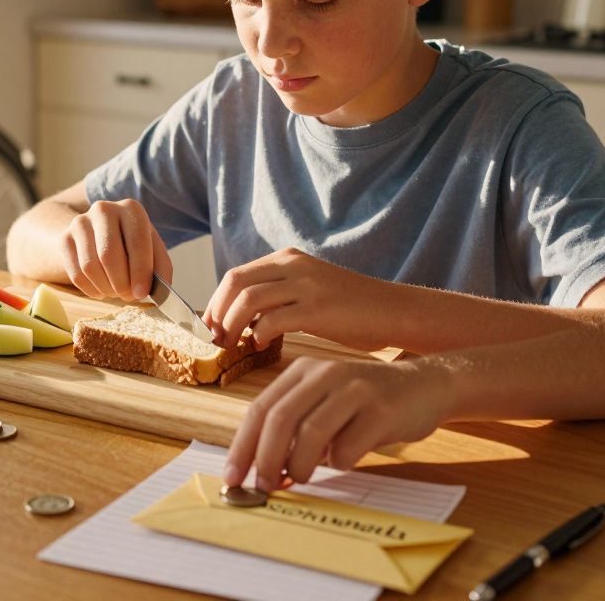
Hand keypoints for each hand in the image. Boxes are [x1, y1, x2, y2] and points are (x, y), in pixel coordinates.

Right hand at [62, 198, 171, 300]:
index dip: (140, 271)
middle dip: (121, 283)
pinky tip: (101, 289)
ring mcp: (80, 222)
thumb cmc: (131, 243)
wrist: (96, 232)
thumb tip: (161, 294)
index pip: (137, 242)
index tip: (141, 293)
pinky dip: (91, 289)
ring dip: (106, 288)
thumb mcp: (151, 248)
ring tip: (116, 291)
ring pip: (90, 266)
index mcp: (131, 209)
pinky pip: (76, 274)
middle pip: (108, 255)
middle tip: (129, 296)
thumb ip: (160, 268)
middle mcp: (104, 209)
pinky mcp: (65, 239)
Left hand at [202, 247, 394, 351]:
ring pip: (248, 299)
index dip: (215, 303)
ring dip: (232, 325)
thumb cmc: (351, 308)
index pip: (235, 276)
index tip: (210, 328)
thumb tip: (240, 317)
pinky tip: (260, 345)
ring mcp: (306, 284)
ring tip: (232, 346)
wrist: (394, 311)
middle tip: (215, 340)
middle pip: (234, 283)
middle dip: (217, 313)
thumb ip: (277, 296)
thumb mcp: (308, 289)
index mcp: (288, 258)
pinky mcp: (318, 307)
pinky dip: (258, 334)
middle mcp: (294, 265)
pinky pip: (273, 319)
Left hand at [223, 356, 451, 489]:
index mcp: (303, 371)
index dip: (242, 446)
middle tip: (262, 487)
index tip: (233, 477)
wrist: (425, 386)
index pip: (260, 409)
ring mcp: (355, 388)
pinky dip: (338, 462)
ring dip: (299, 465)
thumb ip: (296, 430)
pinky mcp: (382, 409)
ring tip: (299, 479)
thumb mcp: (326, 403)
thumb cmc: (367, 403)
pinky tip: (343, 461)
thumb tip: (265, 472)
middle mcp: (325, 374)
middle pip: (280, 419)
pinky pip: (348, 445)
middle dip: (264, 459)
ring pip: (311, 432)